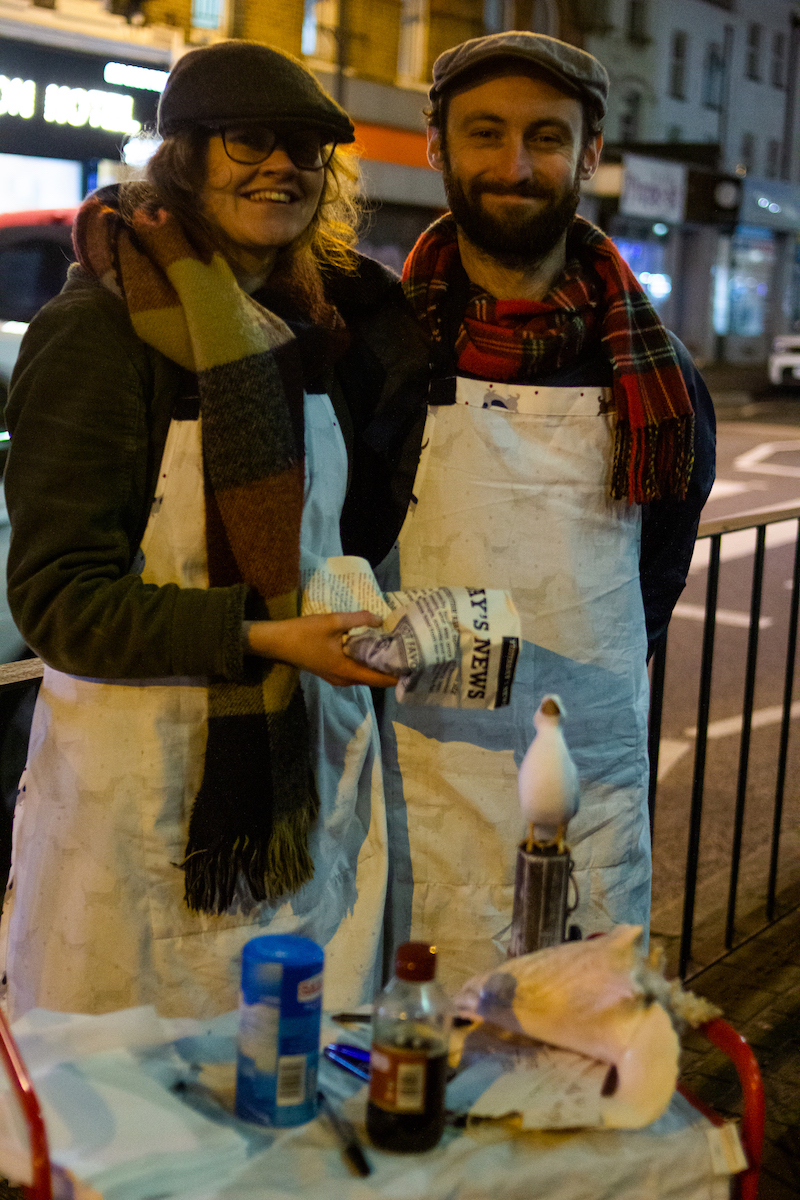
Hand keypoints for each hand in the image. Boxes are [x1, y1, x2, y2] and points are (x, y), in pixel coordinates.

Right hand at [246, 611, 399, 687]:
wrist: (276, 642)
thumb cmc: (303, 633)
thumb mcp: (333, 621)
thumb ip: (358, 619)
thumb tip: (380, 618)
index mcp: (346, 671)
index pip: (379, 679)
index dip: (397, 675)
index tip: (414, 666)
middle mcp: (344, 679)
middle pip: (373, 679)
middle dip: (390, 669)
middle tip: (407, 654)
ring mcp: (336, 677)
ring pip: (363, 675)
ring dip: (377, 666)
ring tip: (393, 650)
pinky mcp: (330, 671)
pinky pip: (354, 671)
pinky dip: (365, 663)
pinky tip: (370, 648)